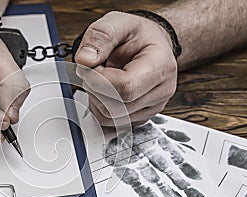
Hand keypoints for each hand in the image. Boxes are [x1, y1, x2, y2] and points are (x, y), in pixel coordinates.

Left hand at [75, 11, 176, 125]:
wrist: (151, 45)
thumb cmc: (138, 36)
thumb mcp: (119, 22)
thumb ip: (101, 35)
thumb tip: (85, 60)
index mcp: (160, 66)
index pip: (125, 88)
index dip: (98, 80)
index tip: (90, 66)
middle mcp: (161, 90)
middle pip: (117, 107)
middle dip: (95, 89)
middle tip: (93, 71)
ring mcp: (153, 107)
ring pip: (111, 118)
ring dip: (96, 100)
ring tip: (100, 79)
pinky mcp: (141, 117)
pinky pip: (112, 123)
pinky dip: (101, 108)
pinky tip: (104, 91)